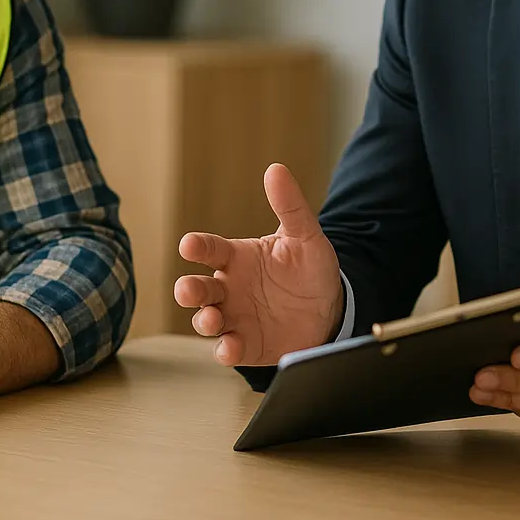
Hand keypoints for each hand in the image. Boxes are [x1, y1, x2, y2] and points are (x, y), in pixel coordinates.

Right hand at [174, 164, 342, 365]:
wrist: (331, 309)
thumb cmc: (310, 268)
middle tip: (188, 289)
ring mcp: (234, 317)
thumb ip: (290, 205)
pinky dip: (225, 350)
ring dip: (203, 319)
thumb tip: (276, 169)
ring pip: (205, 319)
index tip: (188, 245)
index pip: (210, 249)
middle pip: (198, 288)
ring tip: (211, 318)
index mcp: (237, 257)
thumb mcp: (305, 235)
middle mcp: (229, 288)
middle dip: (188, 289)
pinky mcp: (245, 344)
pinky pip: (228, 348)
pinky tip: (230, 346)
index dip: (197, 246)